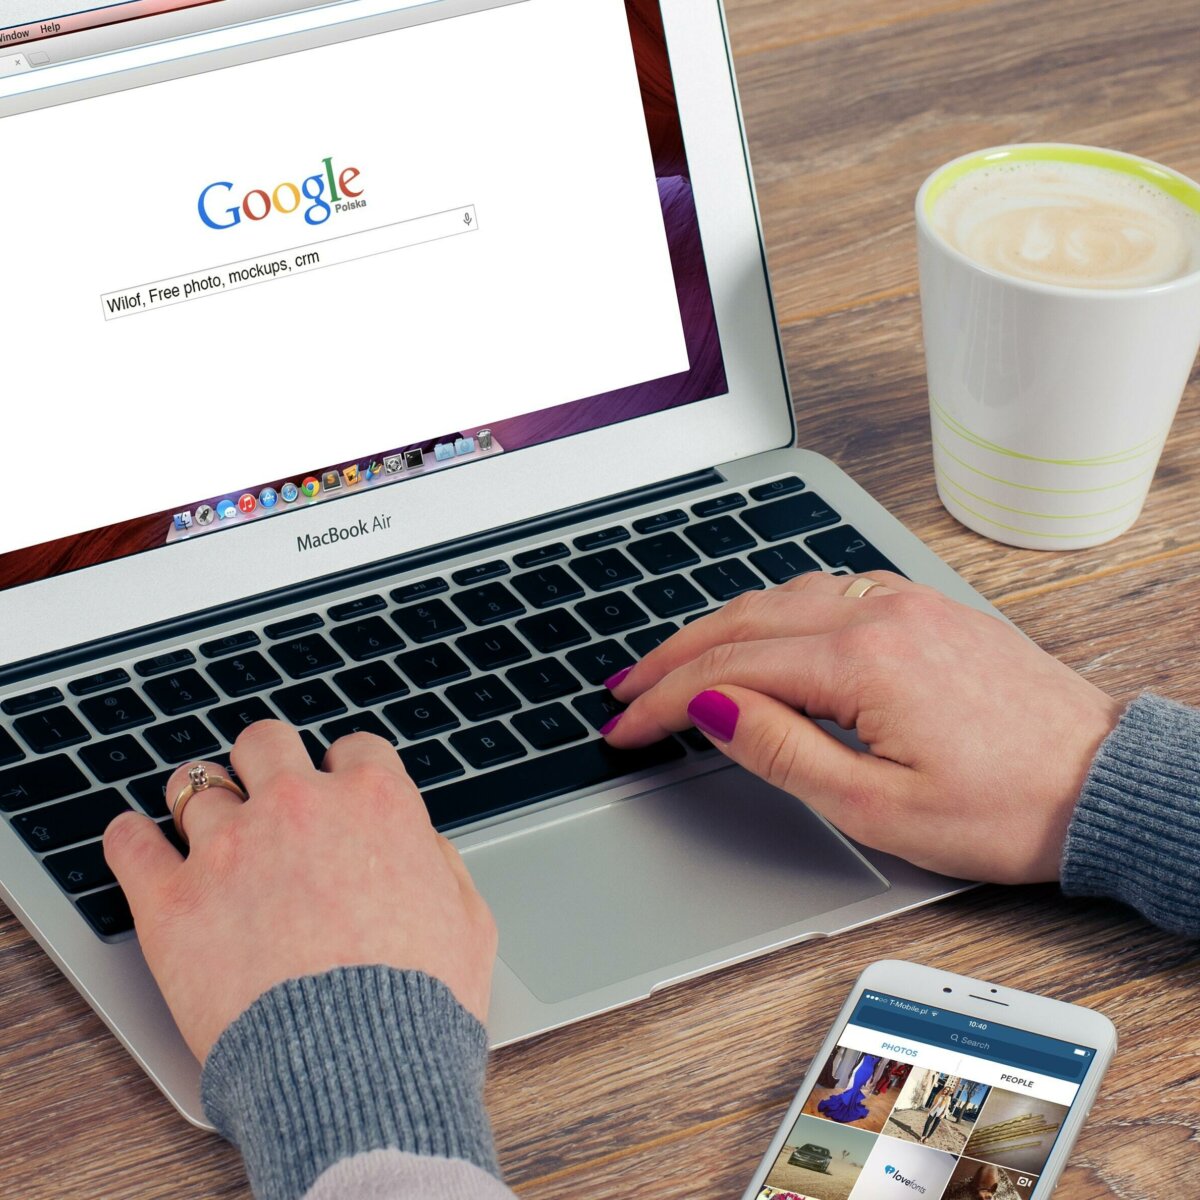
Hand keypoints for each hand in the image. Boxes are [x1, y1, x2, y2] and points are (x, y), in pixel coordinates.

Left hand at [103, 723, 496, 1063]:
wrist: (358, 1068)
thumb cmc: (419, 1002)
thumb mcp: (468, 923)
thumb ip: (442, 867)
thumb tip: (425, 848)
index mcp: (375, 804)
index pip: (355, 749)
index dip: (345, 770)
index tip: (336, 789)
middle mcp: (299, 807)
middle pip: (266, 742)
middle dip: (266, 762)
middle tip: (263, 790)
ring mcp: (231, 848)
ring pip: (195, 787)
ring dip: (200, 803)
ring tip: (198, 825)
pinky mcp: (173, 901)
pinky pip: (130, 845)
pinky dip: (128, 838)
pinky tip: (132, 838)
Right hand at [604, 572, 1121, 883]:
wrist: (1101, 782)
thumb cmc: (1005, 806)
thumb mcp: (877, 805)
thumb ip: (782, 750)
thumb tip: (709, 709)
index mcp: (862, 661)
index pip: (727, 670)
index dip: (662, 701)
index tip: (623, 726)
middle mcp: (878, 614)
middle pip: (742, 620)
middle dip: (671, 656)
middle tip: (624, 688)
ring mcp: (903, 603)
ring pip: (778, 598)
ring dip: (716, 629)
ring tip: (672, 663)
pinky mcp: (922, 609)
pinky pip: (822, 592)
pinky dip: (767, 612)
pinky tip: (754, 632)